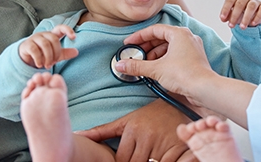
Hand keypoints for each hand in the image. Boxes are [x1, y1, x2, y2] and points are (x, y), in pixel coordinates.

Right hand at [18, 25, 77, 67]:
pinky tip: (40, 65)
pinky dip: (39, 59)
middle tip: (54, 62)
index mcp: (52, 35)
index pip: (60, 28)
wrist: (27, 59)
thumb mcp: (55, 55)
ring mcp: (34, 38)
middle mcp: (43, 34)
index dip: (68, 30)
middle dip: (56, 52)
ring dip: (48, 57)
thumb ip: (65, 53)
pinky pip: (34, 50)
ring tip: (48, 65)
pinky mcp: (27, 45)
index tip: (74, 37)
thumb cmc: (43, 54)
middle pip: (54, 39)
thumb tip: (76, 52)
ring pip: (45, 44)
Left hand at [78, 99, 195, 161]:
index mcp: (132, 128)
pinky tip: (164, 158)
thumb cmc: (152, 115)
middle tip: (142, 155)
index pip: (121, 160)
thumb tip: (79, 135)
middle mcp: (147, 134)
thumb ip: (102, 131)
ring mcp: (163, 142)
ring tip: (153, 155)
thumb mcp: (126, 121)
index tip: (130, 157)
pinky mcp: (178, 148)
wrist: (182, 104)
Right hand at [116, 25, 217, 105]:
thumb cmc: (185, 74)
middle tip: (135, 55)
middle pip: (161, 37)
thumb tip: (121, 65)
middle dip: (146, 47)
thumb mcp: (156, 69)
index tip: (129, 43)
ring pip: (169, 47)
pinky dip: (164, 59)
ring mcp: (192, 48)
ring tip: (145, 64)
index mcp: (179, 33)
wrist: (205, 89)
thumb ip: (137, 66)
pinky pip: (175, 54)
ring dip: (155, 54)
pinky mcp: (194, 59)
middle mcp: (187, 37)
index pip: (154, 30)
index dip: (139, 37)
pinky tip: (156, 69)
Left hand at [219, 0, 260, 28]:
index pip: (229, 1)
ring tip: (242, 27)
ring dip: (246, 17)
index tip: (222, 19)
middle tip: (231, 26)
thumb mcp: (233, 15)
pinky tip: (253, 24)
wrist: (255, 15)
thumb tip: (223, 19)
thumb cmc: (242, 13)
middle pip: (240, 4)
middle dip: (234, 16)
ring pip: (251, 6)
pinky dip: (257, 17)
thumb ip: (227, 16)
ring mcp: (255, 2)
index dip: (225, 9)